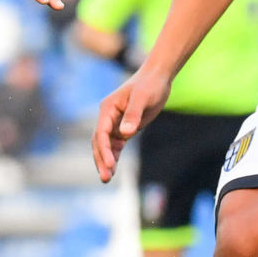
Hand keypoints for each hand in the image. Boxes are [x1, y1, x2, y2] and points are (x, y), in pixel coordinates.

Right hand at [91, 67, 170, 182]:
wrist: (157, 78)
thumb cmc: (150, 85)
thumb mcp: (142, 98)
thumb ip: (133, 115)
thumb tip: (126, 134)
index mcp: (108, 109)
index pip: (101, 133)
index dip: (104, 149)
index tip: (110, 164)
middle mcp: (108, 117)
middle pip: (100, 142)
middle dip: (101, 160)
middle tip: (105, 178)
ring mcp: (115, 123)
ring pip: (107, 146)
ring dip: (106, 161)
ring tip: (106, 179)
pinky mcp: (125, 128)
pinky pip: (116, 145)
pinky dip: (114, 156)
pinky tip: (114, 169)